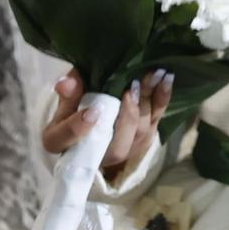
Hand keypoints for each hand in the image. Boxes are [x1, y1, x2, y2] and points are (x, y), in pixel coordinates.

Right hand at [39, 69, 173, 182]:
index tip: (91, 111)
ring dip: (149, 103)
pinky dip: (162, 100)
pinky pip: (155, 123)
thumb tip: (66, 82)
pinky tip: (167, 79)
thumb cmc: (73, 112)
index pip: (65, 140)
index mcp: (61, 142)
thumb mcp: (63, 101)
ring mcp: (123, 151)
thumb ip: (67, 92)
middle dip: (128, 116)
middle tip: (132, 85)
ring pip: (140, 134)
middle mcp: (95, 155)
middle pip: (116, 147)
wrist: (93, 127)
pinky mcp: (142, 140)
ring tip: (154, 74)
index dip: (77, 129)